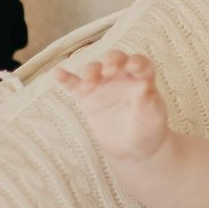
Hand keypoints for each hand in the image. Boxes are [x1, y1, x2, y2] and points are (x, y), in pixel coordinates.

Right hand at [54, 51, 169, 161]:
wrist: (132, 148)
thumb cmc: (147, 128)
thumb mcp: (151, 116)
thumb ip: (146, 100)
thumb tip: (143, 84)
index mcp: (141, 77)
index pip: (140, 63)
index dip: (136, 62)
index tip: (133, 67)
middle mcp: (121, 76)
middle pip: (115, 59)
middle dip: (111, 61)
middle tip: (109, 71)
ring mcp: (102, 85)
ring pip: (94, 69)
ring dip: (90, 72)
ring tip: (89, 85)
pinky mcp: (87, 97)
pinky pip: (74, 84)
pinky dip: (65, 78)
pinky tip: (57, 73)